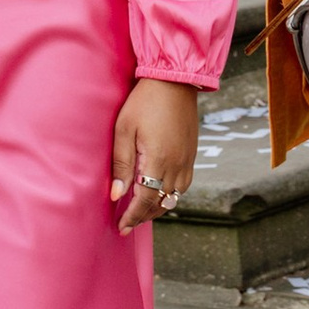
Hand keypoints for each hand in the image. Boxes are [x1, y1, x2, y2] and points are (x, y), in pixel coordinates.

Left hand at [111, 77, 198, 231]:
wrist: (175, 80)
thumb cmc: (144, 101)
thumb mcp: (124, 130)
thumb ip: (121, 164)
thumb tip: (116, 195)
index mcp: (158, 161)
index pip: (145, 200)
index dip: (132, 217)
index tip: (121, 227)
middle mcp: (177, 165)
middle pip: (160, 203)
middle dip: (143, 217)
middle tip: (127, 224)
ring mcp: (187, 161)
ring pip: (174, 197)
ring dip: (157, 208)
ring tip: (141, 213)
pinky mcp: (192, 154)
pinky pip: (183, 185)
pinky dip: (170, 195)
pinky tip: (159, 193)